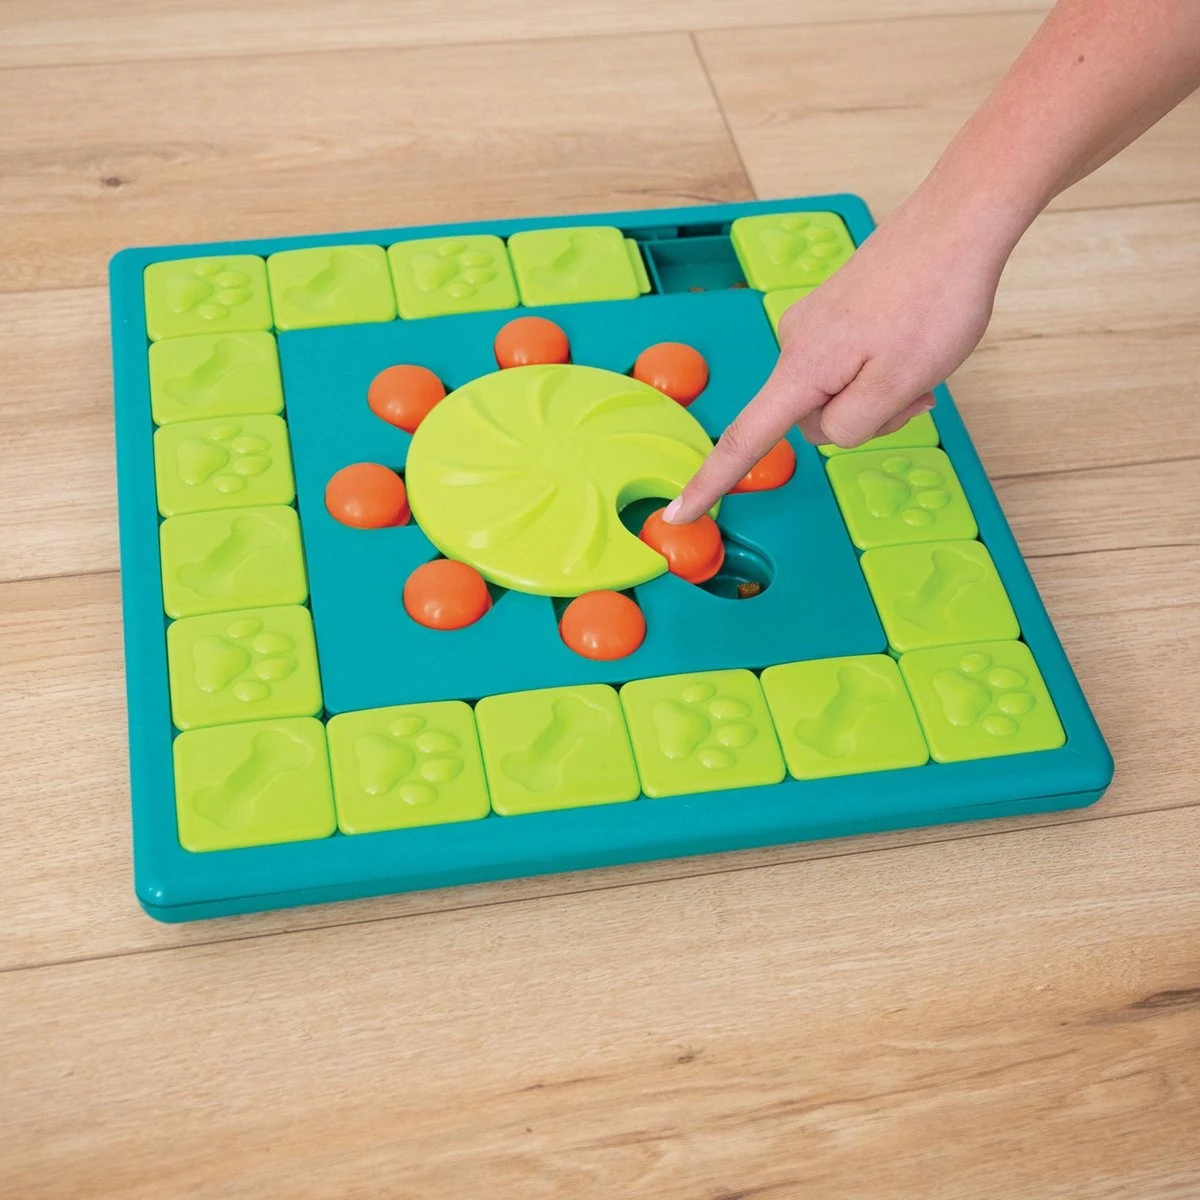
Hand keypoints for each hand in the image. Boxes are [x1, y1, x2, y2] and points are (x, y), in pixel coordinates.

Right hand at [663, 197, 1006, 523]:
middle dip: (862, 420)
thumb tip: (828, 428)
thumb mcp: (899, 385)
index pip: (745, 439)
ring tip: (921, 363)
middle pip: (812, 420)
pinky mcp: (833, 314)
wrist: (957, 221)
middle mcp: (796, 344)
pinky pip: (846, 366)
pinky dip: (878, 370)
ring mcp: (813, 325)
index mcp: (803, 368)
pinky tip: (912, 345)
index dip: (711, 481)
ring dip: (877, 394)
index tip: (678, 512)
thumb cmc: (934, 299)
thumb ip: (852, 426)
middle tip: (916, 393)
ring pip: (835, 394)